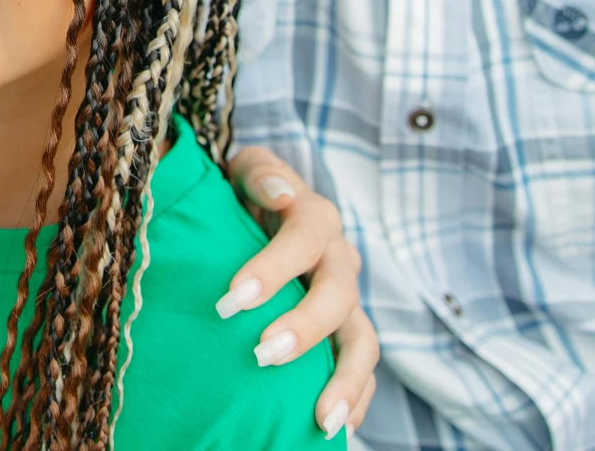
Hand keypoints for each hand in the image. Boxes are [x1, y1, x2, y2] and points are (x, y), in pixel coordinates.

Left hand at [219, 145, 378, 438]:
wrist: (264, 209)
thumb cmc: (247, 193)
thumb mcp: (248, 170)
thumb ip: (260, 174)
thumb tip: (281, 194)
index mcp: (315, 218)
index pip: (303, 240)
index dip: (272, 268)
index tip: (232, 299)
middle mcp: (339, 261)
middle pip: (337, 296)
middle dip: (304, 328)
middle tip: (263, 355)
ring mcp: (347, 302)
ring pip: (362, 341)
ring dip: (344, 380)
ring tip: (321, 419)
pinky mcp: (345, 334)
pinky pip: (361, 371)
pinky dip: (355, 401)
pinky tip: (337, 431)